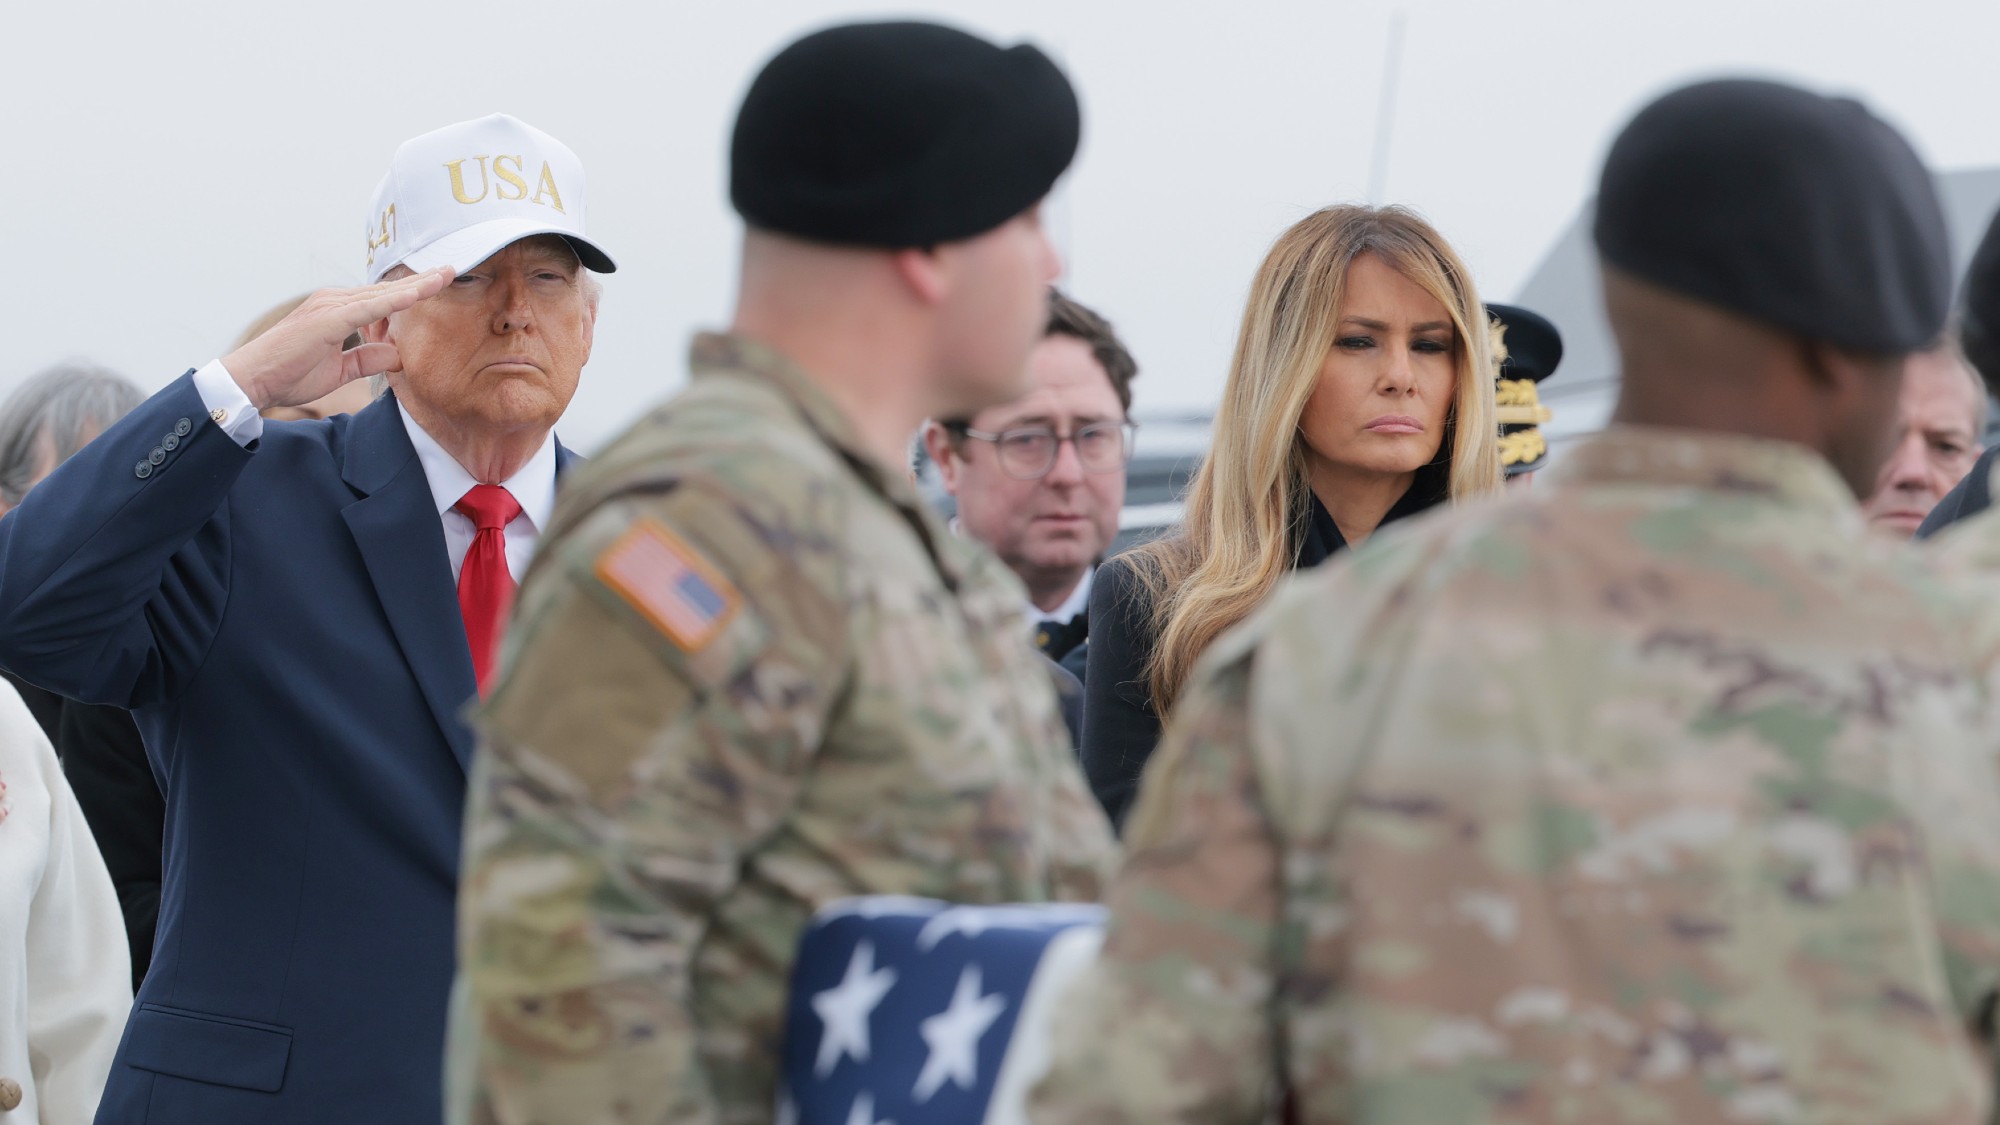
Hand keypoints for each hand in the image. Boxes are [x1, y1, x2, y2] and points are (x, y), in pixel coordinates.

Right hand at [220, 268, 452, 410]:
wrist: (253, 380)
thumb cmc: (290, 374)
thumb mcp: (340, 370)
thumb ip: (367, 359)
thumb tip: (396, 354)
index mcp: (338, 311)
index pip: (383, 299)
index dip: (413, 291)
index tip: (440, 282)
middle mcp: (334, 301)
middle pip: (387, 290)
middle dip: (421, 280)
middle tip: (452, 269)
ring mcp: (330, 307)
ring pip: (382, 294)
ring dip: (415, 285)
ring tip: (444, 276)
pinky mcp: (326, 319)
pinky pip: (368, 308)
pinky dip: (394, 301)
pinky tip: (416, 295)